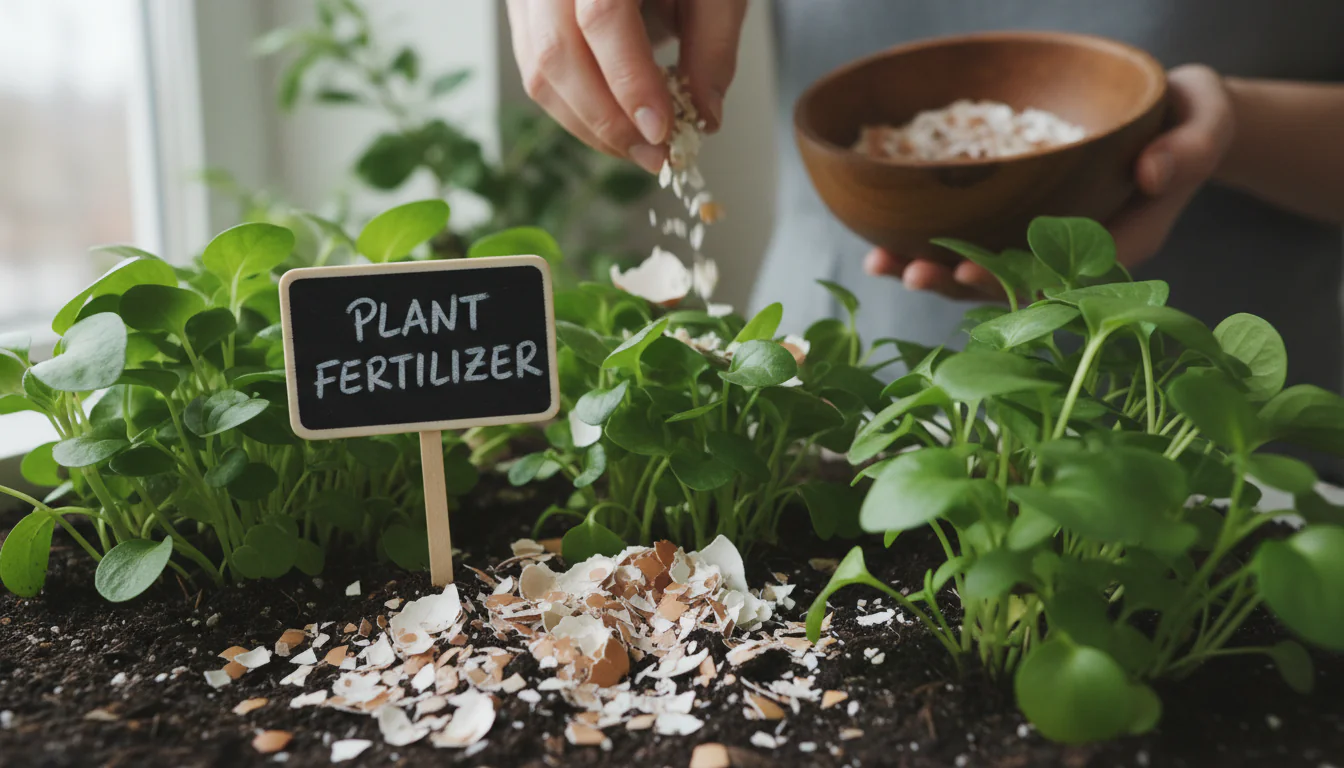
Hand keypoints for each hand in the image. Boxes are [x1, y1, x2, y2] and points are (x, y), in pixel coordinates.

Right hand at [505, 0, 748, 173]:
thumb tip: (704, 117)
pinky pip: (536, 72)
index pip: (602, 17)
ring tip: (637, 149)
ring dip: (589, 124)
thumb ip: (712, 45)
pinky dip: (575, 109)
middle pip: (558, 53)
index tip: (661, 129)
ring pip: (539, 72)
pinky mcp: (525, 14)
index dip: (630, 81)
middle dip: (608, 119)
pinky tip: (613, 126)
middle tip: (654, 155)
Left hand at [865, 64, 1237, 299]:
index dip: (1014, 279)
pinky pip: (973, 242)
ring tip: (882, 263)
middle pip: (1010, 283)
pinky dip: (928, 244)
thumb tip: (1152, 171)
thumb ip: (1188, 150)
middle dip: (956, 281)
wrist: (1175, 120)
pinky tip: (882, 243)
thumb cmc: (1191, 123)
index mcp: (1120, 245)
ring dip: (931, 270)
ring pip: (982, 270)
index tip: (970, 274)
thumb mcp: (1206, 125)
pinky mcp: (1021, 224)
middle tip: (911, 273)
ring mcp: (1044, 244)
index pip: (1061, 276)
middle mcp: (1074, 255)